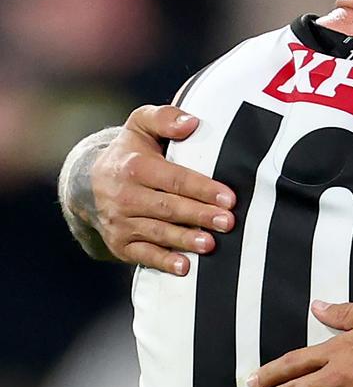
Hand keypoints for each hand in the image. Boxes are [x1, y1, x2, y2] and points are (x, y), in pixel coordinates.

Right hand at [90, 104, 236, 274]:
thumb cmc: (133, 150)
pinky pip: (143, 255)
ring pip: (157, 232)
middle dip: (199, 215)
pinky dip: (163, 262)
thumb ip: (165, 118)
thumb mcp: (141, 125)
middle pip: (168, 207)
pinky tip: (184, 267)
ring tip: (211, 245)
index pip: (173, 178)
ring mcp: (119, 222)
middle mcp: (123, 196)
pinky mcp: (120, 244)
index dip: (202, 188)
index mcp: (133, 166)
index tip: (229, 198)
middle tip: (228, 222)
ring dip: (185, 240)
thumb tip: (191, 122)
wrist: (90, 182)